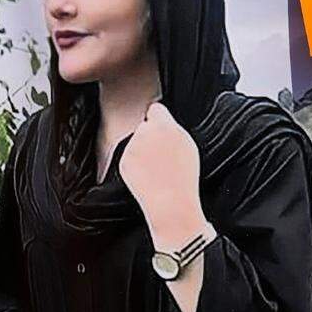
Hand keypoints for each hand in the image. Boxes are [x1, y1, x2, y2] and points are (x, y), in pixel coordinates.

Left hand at [118, 103, 204, 249]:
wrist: (171, 203)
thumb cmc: (183, 177)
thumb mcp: (188, 145)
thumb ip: (174, 129)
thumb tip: (165, 123)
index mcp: (164, 125)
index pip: (155, 108)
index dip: (158, 118)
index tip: (160, 125)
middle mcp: (145, 132)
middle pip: (145, 126)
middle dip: (150, 135)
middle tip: (161, 154)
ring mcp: (132, 147)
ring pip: (136, 143)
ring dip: (142, 151)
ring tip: (157, 168)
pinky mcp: (123, 161)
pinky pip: (129, 158)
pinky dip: (135, 165)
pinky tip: (148, 175)